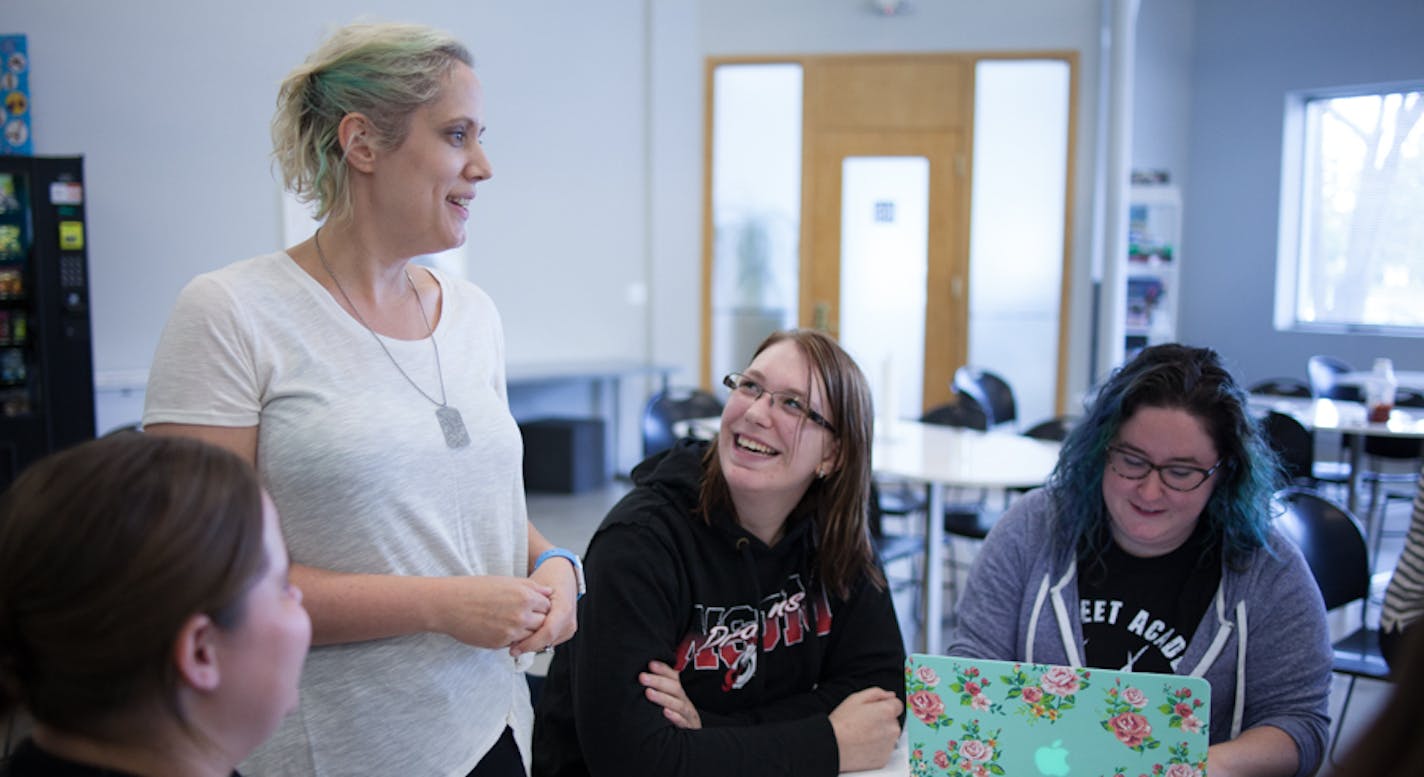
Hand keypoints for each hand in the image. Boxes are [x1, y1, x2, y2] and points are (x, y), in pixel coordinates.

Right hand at [431, 575, 552, 648]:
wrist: (450, 604)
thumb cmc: (475, 589)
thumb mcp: (506, 581)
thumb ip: (531, 588)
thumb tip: (549, 593)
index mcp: (525, 595)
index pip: (548, 605)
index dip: (541, 607)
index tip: (532, 606)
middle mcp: (522, 614)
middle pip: (544, 623)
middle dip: (537, 621)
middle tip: (523, 617)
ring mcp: (512, 630)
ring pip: (532, 636)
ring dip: (527, 632)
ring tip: (512, 624)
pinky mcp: (501, 643)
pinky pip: (516, 644)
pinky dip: (513, 639)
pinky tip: (501, 630)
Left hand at [509, 556, 579, 655]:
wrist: (562, 574)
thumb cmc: (549, 577)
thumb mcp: (534, 586)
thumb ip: (525, 603)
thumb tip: (509, 620)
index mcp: (563, 608)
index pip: (547, 632)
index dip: (529, 643)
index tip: (514, 648)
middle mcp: (569, 620)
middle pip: (546, 642)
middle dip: (527, 646)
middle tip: (510, 647)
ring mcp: (569, 627)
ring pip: (547, 644)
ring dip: (531, 644)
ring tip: (515, 640)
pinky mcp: (566, 631)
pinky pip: (549, 642)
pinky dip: (537, 641)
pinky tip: (525, 636)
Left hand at [640, 660, 701, 728]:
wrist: (691, 735)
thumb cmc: (676, 715)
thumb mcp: (670, 700)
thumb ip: (659, 688)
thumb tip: (645, 673)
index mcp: (679, 692)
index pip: (673, 677)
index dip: (663, 670)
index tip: (650, 664)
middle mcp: (684, 700)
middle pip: (674, 687)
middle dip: (658, 681)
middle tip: (642, 677)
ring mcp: (688, 714)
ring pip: (678, 704)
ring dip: (663, 697)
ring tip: (648, 693)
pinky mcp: (689, 728)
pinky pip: (683, 722)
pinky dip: (675, 717)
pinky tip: (665, 712)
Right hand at [829, 687, 901, 772]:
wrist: (833, 746)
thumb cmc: (842, 723)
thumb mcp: (855, 698)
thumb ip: (877, 693)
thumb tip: (890, 695)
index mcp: (887, 711)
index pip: (897, 705)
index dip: (885, 706)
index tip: (875, 711)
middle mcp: (893, 729)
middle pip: (893, 721)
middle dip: (882, 721)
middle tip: (864, 723)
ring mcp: (889, 746)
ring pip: (889, 736)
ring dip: (880, 735)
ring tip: (862, 735)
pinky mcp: (884, 759)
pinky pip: (884, 750)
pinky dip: (877, 748)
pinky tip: (863, 745)